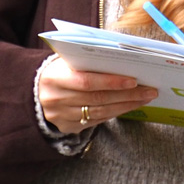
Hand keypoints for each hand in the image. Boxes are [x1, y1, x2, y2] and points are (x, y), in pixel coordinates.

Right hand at [39, 55, 158, 133]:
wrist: (33, 92)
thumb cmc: (59, 70)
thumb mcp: (65, 60)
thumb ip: (88, 59)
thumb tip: (124, 57)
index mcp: (55, 77)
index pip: (87, 82)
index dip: (111, 82)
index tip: (133, 80)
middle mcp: (56, 99)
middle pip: (98, 98)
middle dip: (127, 95)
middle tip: (149, 90)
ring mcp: (61, 116)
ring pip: (100, 112)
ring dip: (126, 105)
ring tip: (146, 97)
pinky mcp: (68, 127)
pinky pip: (97, 121)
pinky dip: (116, 112)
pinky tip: (130, 106)